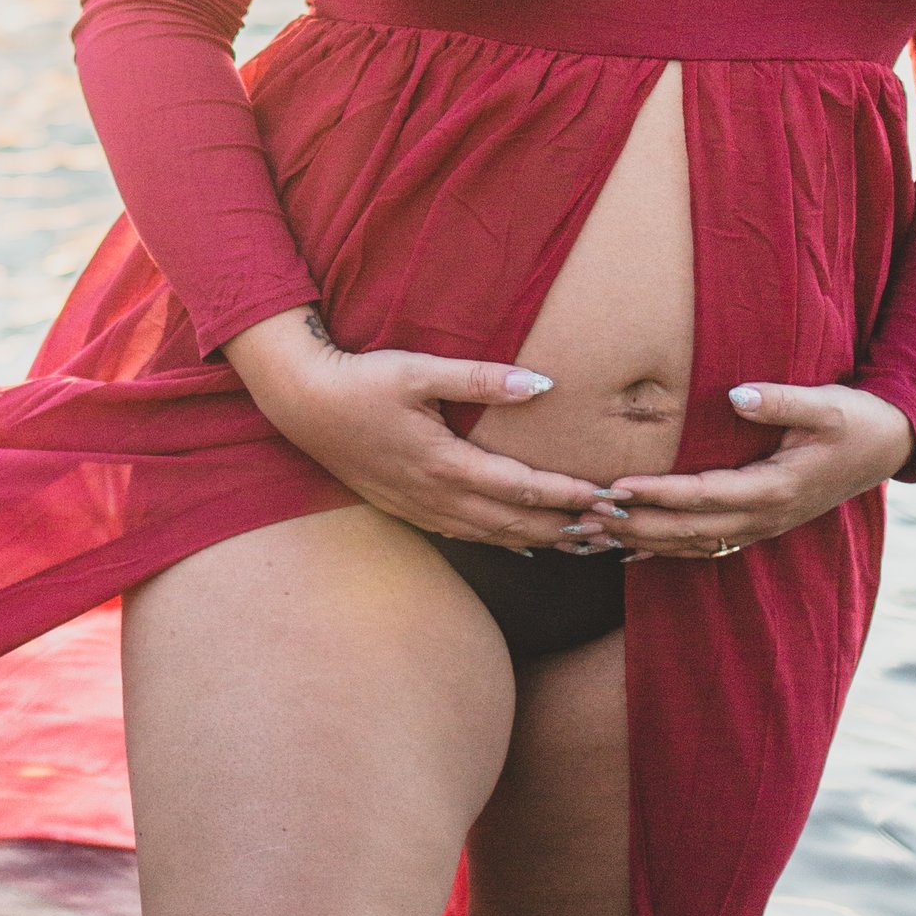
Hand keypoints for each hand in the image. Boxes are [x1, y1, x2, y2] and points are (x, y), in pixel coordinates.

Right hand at [224, 309, 606, 549]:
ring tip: (583, 542)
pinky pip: (466, 536)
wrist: (301, 404)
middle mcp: (437, 496)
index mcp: (446, 463)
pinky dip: (503, 543)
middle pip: (516, 523)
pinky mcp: (408, 508)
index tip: (608, 498)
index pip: (523, 488)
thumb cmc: (361, 381)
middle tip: (613, 530)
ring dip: (541, 540)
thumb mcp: (419, 370)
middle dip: (567, 527)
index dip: (569, 496)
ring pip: (493, 536)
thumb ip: (481, 379)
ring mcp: (420, 508)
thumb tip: (542, 385)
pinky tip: (523, 545)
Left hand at [581, 382, 914, 561]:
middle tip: (584, 514)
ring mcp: (761, 526)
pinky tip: (629, 548)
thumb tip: (736, 395)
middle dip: (635, 524)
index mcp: (777, 488)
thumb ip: (781, 401)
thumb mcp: (827, 404)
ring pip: (691, 544)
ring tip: (592, 534)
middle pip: (688, 529)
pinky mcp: (758, 524)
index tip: (617, 488)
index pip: (704, 496)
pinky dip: (664, 549)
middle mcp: (764, 517)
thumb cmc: (855, 419)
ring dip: (642, 540)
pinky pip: (704, 546)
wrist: (887, 448)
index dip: (659, 494)